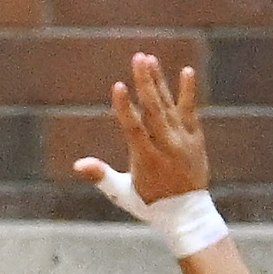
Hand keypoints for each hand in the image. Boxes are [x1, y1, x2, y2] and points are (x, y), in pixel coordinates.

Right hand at [76, 54, 209, 208]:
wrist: (188, 215)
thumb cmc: (149, 204)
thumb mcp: (123, 193)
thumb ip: (101, 176)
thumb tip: (78, 165)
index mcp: (146, 160)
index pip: (133, 129)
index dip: (124, 108)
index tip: (117, 86)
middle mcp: (166, 148)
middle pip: (154, 110)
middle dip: (145, 83)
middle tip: (138, 58)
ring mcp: (182, 142)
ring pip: (169, 106)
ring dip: (158, 81)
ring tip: (149, 58)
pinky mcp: (195, 139)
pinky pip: (191, 111)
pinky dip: (188, 92)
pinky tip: (186, 71)